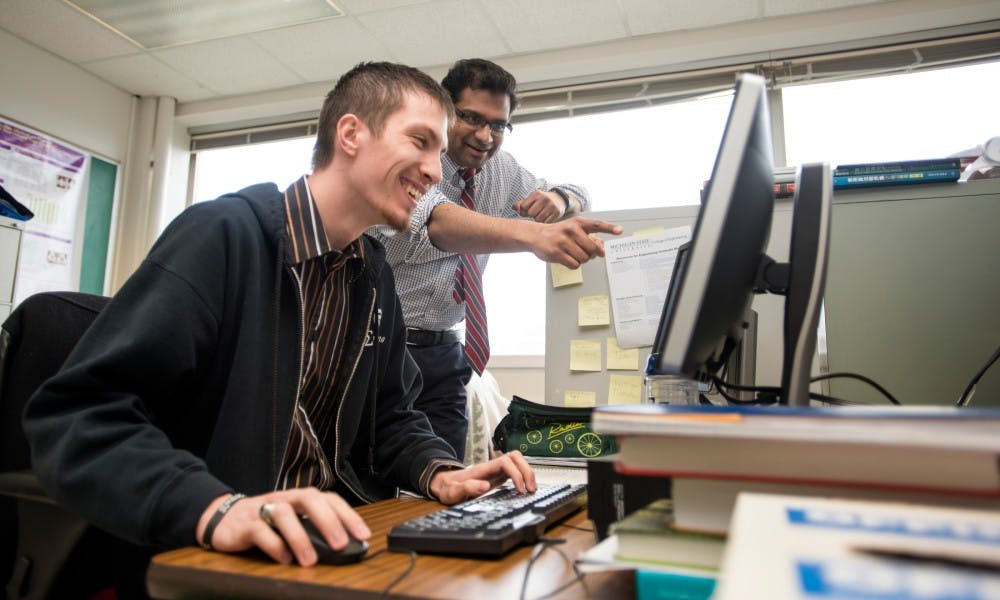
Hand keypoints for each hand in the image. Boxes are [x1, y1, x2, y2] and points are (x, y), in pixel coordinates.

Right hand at [196, 488, 370, 565]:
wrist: (225, 519)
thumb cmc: (267, 521)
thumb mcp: (294, 523)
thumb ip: (314, 530)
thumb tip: (345, 547)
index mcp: (301, 498)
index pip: (330, 500)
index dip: (348, 515)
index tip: (363, 535)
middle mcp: (285, 500)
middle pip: (310, 499)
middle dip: (328, 521)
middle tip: (340, 545)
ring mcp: (264, 510)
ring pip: (284, 514)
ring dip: (300, 538)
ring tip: (310, 560)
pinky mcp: (246, 525)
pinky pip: (261, 532)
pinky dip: (275, 546)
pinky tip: (285, 560)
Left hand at [429, 451, 536, 504]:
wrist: (445, 485)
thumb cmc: (449, 488)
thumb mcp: (453, 492)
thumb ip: (466, 488)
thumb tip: (484, 486)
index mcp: (483, 469)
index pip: (506, 462)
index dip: (516, 474)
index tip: (519, 489)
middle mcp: (492, 466)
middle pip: (516, 457)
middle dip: (527, 471)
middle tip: (530, 490)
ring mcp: (496, 469)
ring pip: (518, 461)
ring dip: (528, 473)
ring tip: (531, 490)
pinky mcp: (499, 475)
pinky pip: (516, 470)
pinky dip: (524, 477)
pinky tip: (525, 489)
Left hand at [513, 190, 565, 222]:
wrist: (559, 199)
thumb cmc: (541, 200)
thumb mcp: (532, 199)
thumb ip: (521, 203)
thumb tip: (514, 207)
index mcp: (536, 194)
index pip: (523, 206)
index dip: (523, 211)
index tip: (526, 210)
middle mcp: (544, 198)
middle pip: (531, 213)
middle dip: (531, 215)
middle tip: (534, 213)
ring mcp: (551, 205)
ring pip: (538, 219)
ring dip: (537, 220)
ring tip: (540, 215)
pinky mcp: (557, 212)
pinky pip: (546, 222)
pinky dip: (544, 222)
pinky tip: (546, 218)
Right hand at [531, 217, 623, 267]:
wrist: (537, 236)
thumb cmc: (559, 233)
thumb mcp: (574, 230)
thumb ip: (589, 237)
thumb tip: (602, 248)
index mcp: (578, 222)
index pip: (597, 225)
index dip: (610, 228)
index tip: (620, 230)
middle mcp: (571, 230)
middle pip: (592, 249)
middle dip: (591, 254)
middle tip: (585, 252)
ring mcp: (563, 241)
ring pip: (584, 258)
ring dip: (581, 260)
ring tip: (573, 253)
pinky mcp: (556, 253)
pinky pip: (575, 265)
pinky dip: (574, 264)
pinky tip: (567, 258)